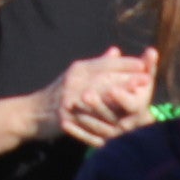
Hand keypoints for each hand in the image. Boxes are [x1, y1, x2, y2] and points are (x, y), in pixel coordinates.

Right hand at [41, 50, 155, 145]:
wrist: (31, 114)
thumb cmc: (58, 93)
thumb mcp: (76, 75)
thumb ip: (98, 65)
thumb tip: (117, 51)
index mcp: (77, 70)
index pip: (104, 63)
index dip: (124, 63)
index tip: (144, 63)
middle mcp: (73, 82)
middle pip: (104, 78)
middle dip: (127, 79)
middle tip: (147, 80)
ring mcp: (68, 101)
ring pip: (98, 101)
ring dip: (120, 101)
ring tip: (139, 102)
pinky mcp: (65, 120)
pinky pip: (89, 124)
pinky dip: (105, 125)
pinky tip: (121, 128)